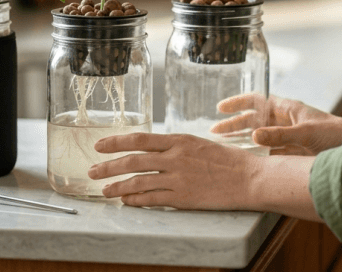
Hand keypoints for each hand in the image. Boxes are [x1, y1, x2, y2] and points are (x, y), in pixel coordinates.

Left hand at [88, 133, 260, 209]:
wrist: (249, 178)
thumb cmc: (226, 161)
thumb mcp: (198, 144)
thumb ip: (175, 147)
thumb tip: (152, 151)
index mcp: (178, 140)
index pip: (139, 139)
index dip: (116, 142)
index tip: (99, 145)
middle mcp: (174, 157)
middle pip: (132, 161)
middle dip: (108, 167)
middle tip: (92, 171)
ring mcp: (178, 178)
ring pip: (137, 182)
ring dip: (117, 187)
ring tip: (104, 191)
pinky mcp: (182, 198)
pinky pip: (152, 199)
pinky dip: (135, 200)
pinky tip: (126, 201)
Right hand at [212, 94, 341, 155]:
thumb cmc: (336, 134)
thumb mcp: (306, 133)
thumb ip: (280, 135)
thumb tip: (253, 136)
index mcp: (288, 108)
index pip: (257, 100)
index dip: (238, 103)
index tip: (221, 108)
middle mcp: (285, 120)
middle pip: (254, 120)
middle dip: (234, 124)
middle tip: (215, 131)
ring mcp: (288, 137)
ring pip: (259, 136)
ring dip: (242, 140)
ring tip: (223, 145)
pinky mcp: (292, 152)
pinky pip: (269, 151)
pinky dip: (256, 154)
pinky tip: (245, 158)